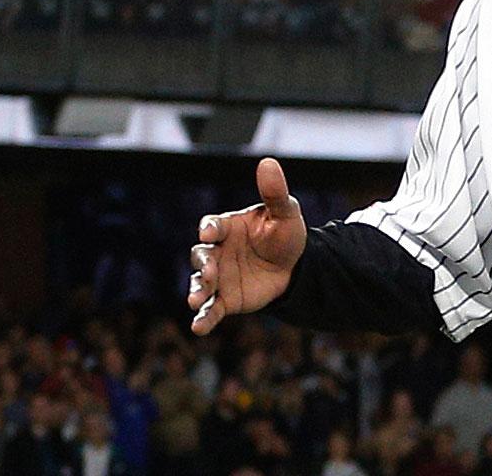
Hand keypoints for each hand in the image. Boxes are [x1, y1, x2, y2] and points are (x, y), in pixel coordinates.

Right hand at [187, 158, 307, 335]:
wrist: (295, 267)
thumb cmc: (285, 234)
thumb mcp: (285, 213)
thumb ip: (275, 192)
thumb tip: (268, 162)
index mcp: (227, 227)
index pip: (212, 225)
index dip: (210, 229)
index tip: (212, 234)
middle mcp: (217, 251)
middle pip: (201, 256)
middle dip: (204, 265)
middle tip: (209, 273)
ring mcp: (219, 276)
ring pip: (201, 283)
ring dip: (197, 291)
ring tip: (196, 301)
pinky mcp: (225, 299)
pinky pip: (211, 309)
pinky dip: (203, 318)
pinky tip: (198, 328)